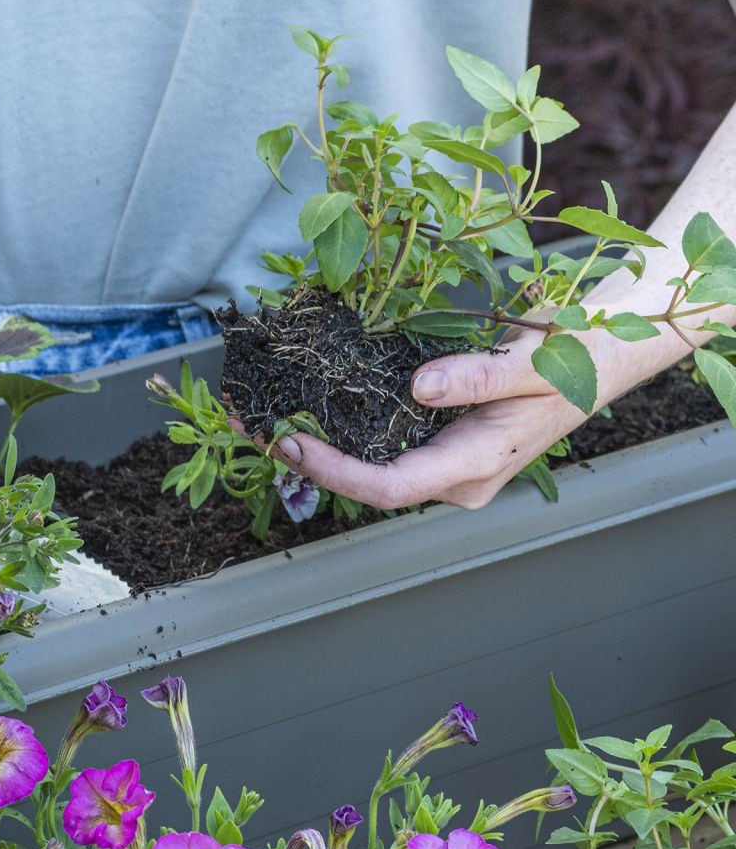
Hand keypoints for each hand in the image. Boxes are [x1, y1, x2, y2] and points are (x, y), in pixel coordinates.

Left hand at [270, 326, 617, 510]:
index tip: (291, 442)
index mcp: (474, 467)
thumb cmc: (574, 361)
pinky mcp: (435, 443)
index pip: (390, 488)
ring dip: (312, 443)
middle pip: (367, 481)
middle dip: (305, 457)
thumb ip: (479, 377)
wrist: (601, 360)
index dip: (336, 472)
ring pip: (367, 466)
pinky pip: (378, 444)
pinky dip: (337, 427)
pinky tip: (300, 403)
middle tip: (247, 421)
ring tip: (255, 412)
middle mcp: (452, 477)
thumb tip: (419, 387)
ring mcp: (442, 463)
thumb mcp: (533, 364)